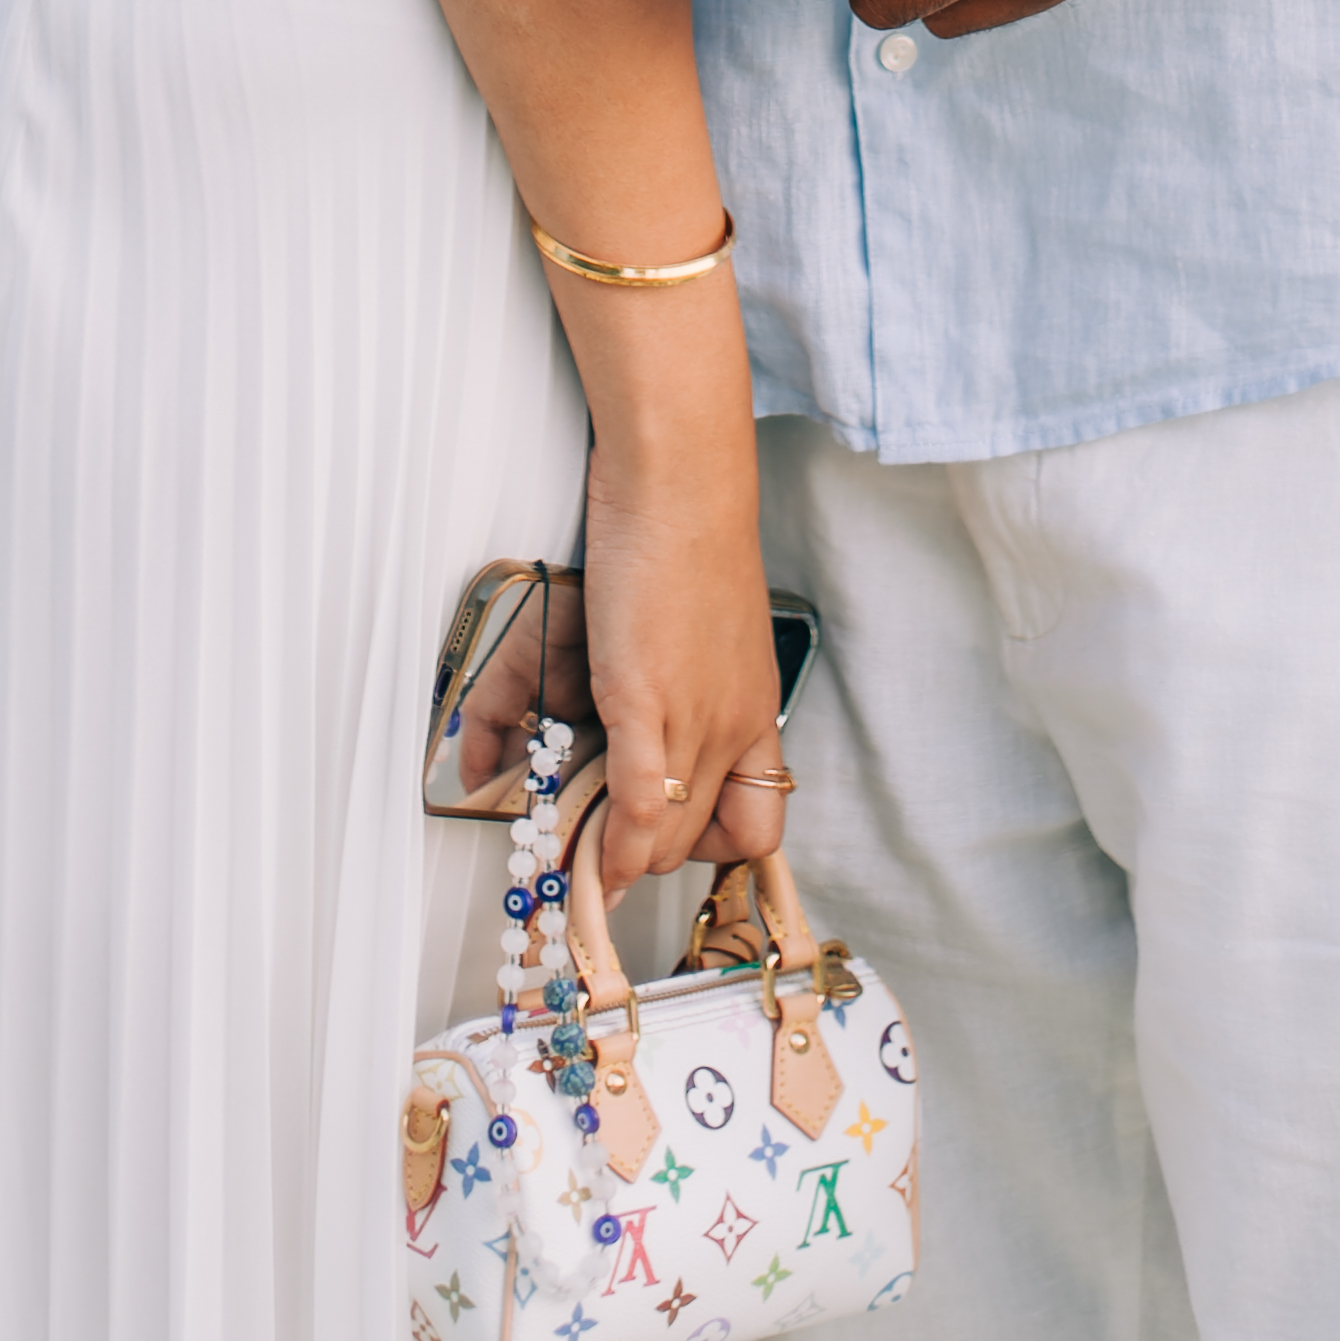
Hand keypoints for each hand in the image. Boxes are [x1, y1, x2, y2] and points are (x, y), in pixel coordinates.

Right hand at [577, 436, 790, 899]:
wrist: (680, 478)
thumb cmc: (688, 538)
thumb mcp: (702, 631)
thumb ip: (673, 689)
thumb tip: (640, 726)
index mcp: (754, 708)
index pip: (757, 825)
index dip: (711, 849)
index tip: (669, 847)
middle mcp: (734, 723)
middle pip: (701, 839)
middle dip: (648, 861)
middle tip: (604, 858)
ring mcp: (695, 718)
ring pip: (669, 836)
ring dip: (621, 862)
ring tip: (582, 859)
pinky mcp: (648, 700)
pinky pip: (640, 805)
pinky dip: (612, 848)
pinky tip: (590, 857)